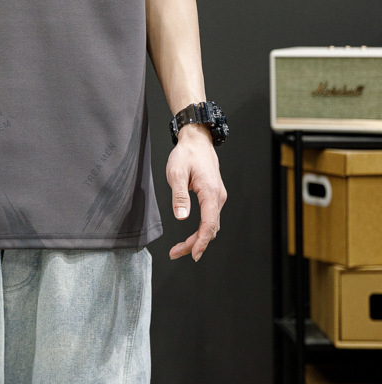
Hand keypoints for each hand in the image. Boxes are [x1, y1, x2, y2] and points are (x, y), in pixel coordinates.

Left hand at [166, 123, 226, 261]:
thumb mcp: (177, 172)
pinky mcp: (214, 196)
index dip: (201, 241)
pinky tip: (191, 237)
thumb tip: (181, 218)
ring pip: (211, 225)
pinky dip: (201, 230)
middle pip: (211, 229)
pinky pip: (210, 218)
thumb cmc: (186, 154)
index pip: (209, 224)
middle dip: (195, 244)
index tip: (193, 254)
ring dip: (198, 239)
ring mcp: (218, 197)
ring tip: (179, 249)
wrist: (197, 140)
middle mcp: (218, 197)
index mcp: (211, 192)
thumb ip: (179, 195)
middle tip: (175, 253)